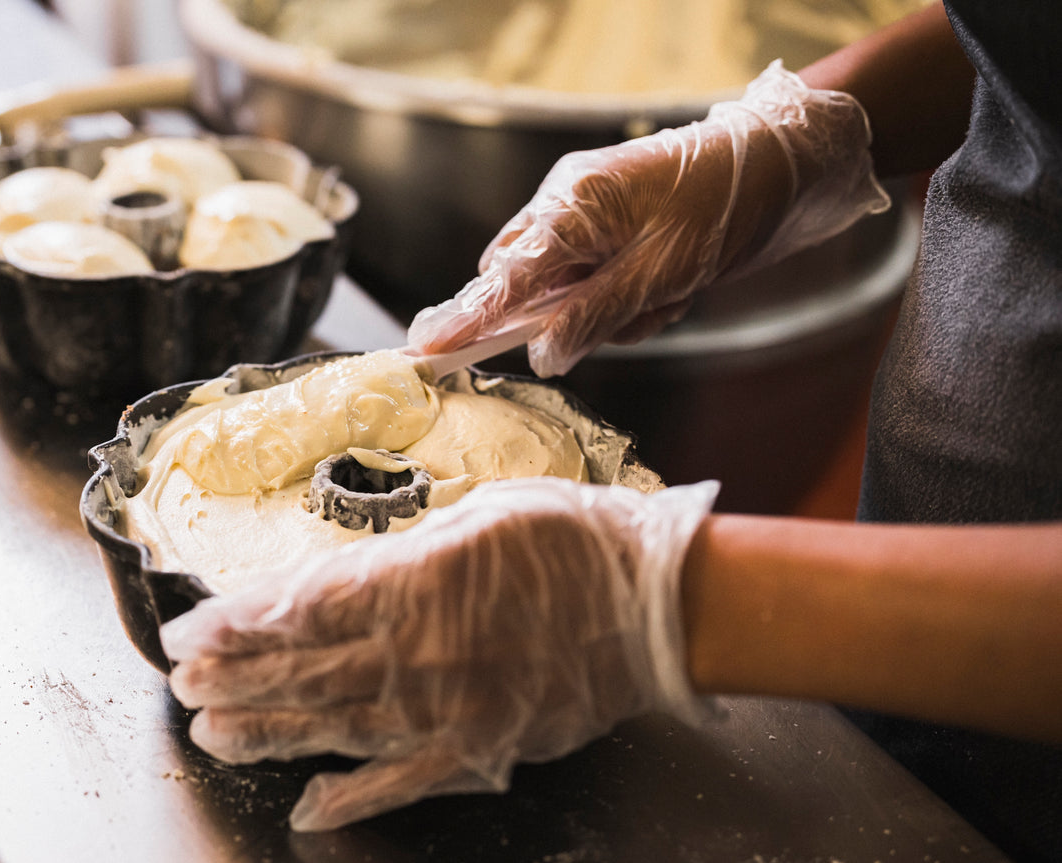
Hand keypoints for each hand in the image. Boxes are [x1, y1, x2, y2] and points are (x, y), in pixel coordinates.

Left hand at [161, 478, 718, 830]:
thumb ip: (403, 553)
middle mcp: (413, 653)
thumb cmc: (570, 541)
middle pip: (299, 670)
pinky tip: (306, 805)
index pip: (296, 608)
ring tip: (214, 733)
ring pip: (332, 726)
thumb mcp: (476, 517)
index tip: (190, 632)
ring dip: (267, 731)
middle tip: (182, 684)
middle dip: (233, 677)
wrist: (653, 603)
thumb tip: (344, 577)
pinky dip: (352, 797)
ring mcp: (442, 709)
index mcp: (410, 584)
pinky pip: (401, 781)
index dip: (234, 624)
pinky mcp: (476, 748)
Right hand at [408, 62, 890, 376]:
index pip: (502, 279)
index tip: (424, 348)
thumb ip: (595, 316)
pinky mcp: (607, 226)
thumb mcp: (663, 275)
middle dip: (566, 319)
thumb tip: (542, 355)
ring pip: (562, 292)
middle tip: (635, 313)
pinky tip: (670, 287)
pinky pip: (591, 280)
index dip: (465, 319)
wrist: (781, 164)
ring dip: (610, 312)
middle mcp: (565, 205)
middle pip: (526, 286)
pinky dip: (626, 299)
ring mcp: (585, 213)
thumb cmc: (723, 207)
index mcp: (571, 210)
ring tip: (669, 295)